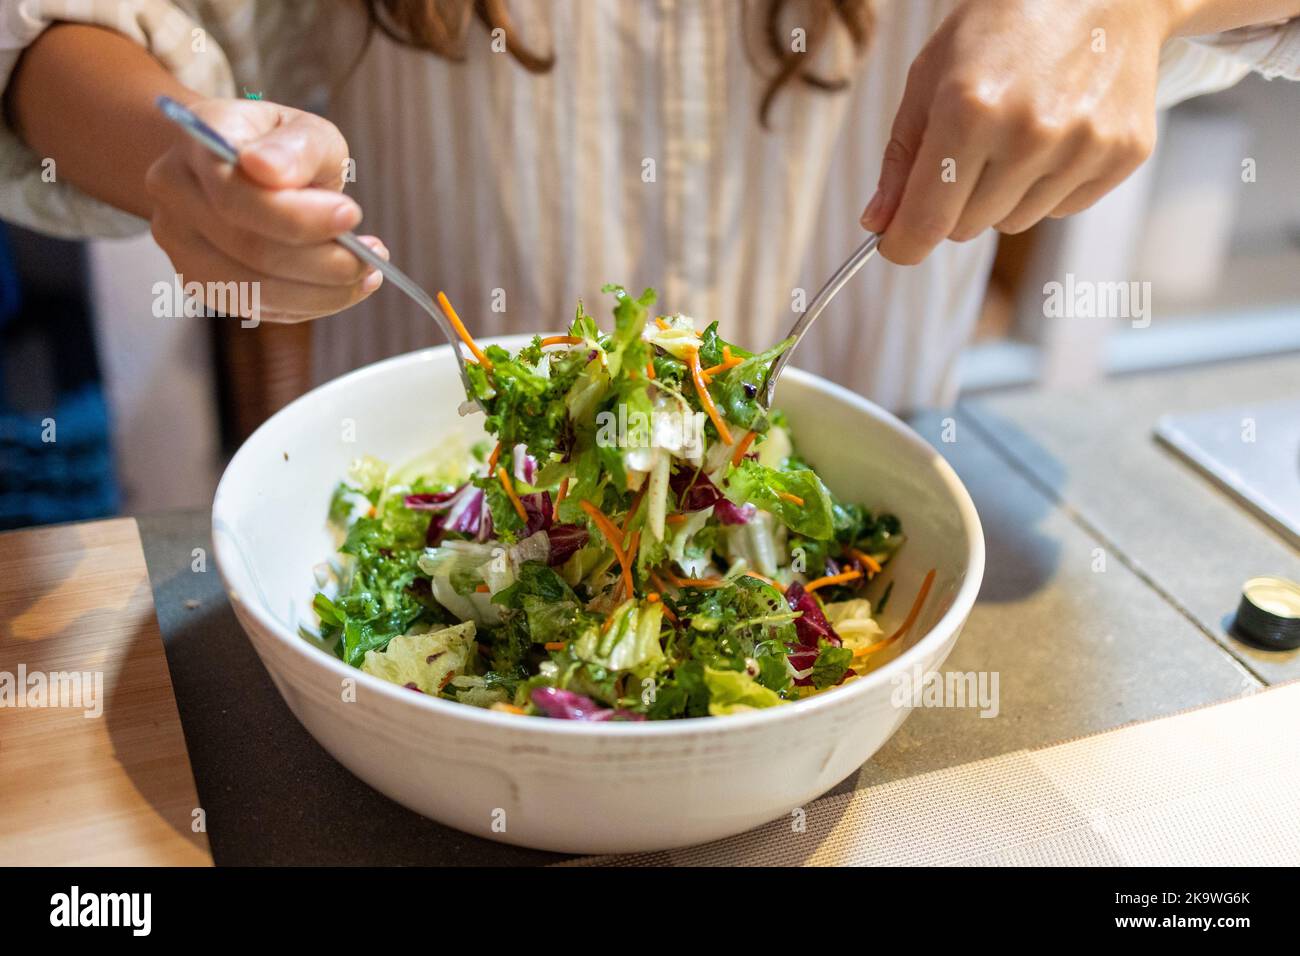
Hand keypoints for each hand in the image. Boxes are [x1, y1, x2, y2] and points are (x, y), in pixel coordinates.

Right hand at [145, 98, 386, 322]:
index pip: (236, 193)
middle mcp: (174, 193)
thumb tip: (270, 169)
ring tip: (367, 275)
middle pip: (248, 248)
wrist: (239, 164)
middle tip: (374, 257)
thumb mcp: (304, 131)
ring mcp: (179, 243)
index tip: (352, 216)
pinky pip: (257, 306)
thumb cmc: (280, 149)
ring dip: (322, 291)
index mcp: (198, 142)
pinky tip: (341, 287)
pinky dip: (308, 303)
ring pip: (252, 288)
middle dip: (323, 261)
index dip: (299, 216)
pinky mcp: (200, 281)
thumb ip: (297, 148)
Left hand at [861, 0, 1167, 264]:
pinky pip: (1061, 209)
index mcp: (970, 110)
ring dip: (1002, 195)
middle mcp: (1030, 133)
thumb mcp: (930, 77)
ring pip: (1013, 223)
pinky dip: (1048, 185)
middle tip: (967, 150)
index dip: (903, 245)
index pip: (927, 221)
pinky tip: (1055, 133)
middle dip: (954, 203)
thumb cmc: (1001, 26)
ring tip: (1016, 132)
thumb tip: (879, 223)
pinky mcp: (1124, 153)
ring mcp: (1083, 146)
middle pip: (967, 228)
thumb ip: (901, 157)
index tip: (895, 245)